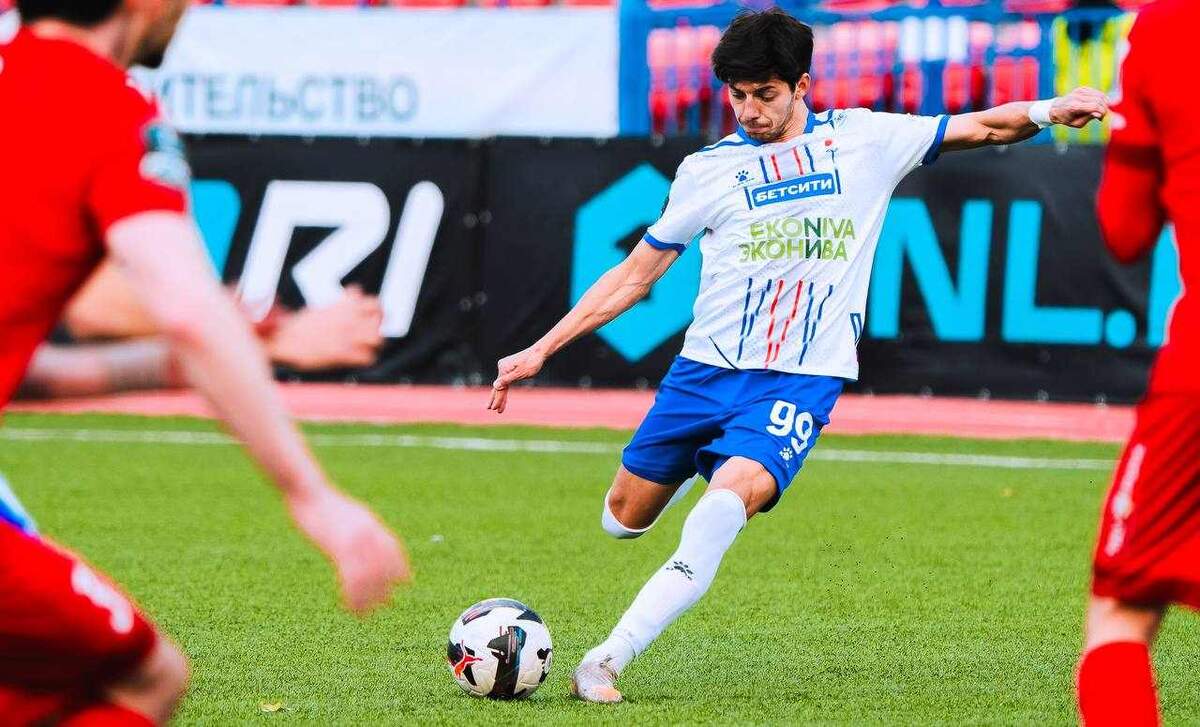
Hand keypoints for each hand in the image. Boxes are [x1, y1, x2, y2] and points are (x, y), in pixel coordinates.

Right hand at [267, 286, 383, 369]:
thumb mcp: (324, 308)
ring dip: (374, 343)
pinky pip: (367, 358)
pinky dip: (364, 359)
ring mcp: (347, 336)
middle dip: (378, 324)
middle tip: (371, 331)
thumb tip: (355, 293)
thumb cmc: (300, 325)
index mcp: (343, 306)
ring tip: (366, 346)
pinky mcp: (342, 353)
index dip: (376, 311)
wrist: (283, 338)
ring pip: (378, 337)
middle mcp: (348, 319)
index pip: (373, 302)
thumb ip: (342, 304)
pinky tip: (357, 359)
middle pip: (380, 317)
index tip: (371, 317)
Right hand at [286, 486, 409, 613]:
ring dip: (368, 597)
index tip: (405, 582)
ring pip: (369, 574)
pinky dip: (352, 595)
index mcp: (371, 523)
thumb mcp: (352, 514)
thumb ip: (365, 527)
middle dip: (385, 586)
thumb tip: (372, 537)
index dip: (400, 566)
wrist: (309, 493)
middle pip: (384, 564)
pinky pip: (350, 576)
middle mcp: (369, 532)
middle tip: (385, 604)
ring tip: (365, 613)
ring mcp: (356, 539)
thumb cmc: (326, 505)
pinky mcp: (339, 546)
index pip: (393, 548)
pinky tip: (348, 606)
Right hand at [487, 346, 545, 413]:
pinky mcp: (510, 367)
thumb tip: (495, 385)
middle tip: (490, 409)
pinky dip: (506, 388)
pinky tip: (504, 396)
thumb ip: (507, 380)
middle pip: (498, 386)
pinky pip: (506, 380)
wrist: (539, 352)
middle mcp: (502, 367)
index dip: (497, 399)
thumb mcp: (520, 373)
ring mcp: (506, 367)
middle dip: (496, 398)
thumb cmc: (532, 363)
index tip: (494, 409)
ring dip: (501, 395)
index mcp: (503, 369)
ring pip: (503, 384)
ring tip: (498, 408)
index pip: (499, 387)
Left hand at [1050, 87, 1107, 128]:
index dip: (1102, 112)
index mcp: (1074, 106)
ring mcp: (1080, 91)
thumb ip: (1088, 118)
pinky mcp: (1082, 88)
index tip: (1101, 119)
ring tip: (1100, 112)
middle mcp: (1077, 96)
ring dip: (1104, 104)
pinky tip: (1098, 106)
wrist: (1056, 108)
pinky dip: (1101, 99)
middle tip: (1101, 117)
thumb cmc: (1067, 118)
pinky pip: (1097, 93)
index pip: (1094, 106)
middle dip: (1104, 109)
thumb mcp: (1076, 123)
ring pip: (1100, 95)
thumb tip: (1099, 113)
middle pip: (1098, 100)